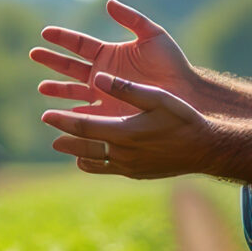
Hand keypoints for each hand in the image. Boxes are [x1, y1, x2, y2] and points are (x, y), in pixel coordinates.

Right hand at [33, 0, 204, 117]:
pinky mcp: (108, 115)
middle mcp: (101, 75)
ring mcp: (103, 95)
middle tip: (33, 53)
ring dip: (56, 89)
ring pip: (72, 92)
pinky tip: (59, 114)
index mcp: (108, 54)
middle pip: (69, 66)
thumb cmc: (172, 64)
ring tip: (42, 87)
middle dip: (51, 60)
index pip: (79, 44)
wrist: (184, 94)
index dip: (62, 38)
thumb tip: (109, 2)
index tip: (45, 32)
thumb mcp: (153, 35)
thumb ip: (132, 19)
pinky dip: (70, 115)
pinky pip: (84, 114)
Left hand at [42, 71, 217, 179]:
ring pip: (92, 162)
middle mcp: (122, 154)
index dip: (63, 120)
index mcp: (124, 132)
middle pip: (82, 148)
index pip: (83, 127)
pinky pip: (106, 170)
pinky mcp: (136, 174)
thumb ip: (126, 88)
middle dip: (64, 139)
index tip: (46, 114)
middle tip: (51, 133)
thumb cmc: (183, 119)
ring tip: (64, 146)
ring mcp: (128, 167)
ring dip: (76, 153)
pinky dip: (93, 163)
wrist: (205, 150)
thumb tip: (98, 76)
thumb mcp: (157, 98)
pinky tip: (90, 158)